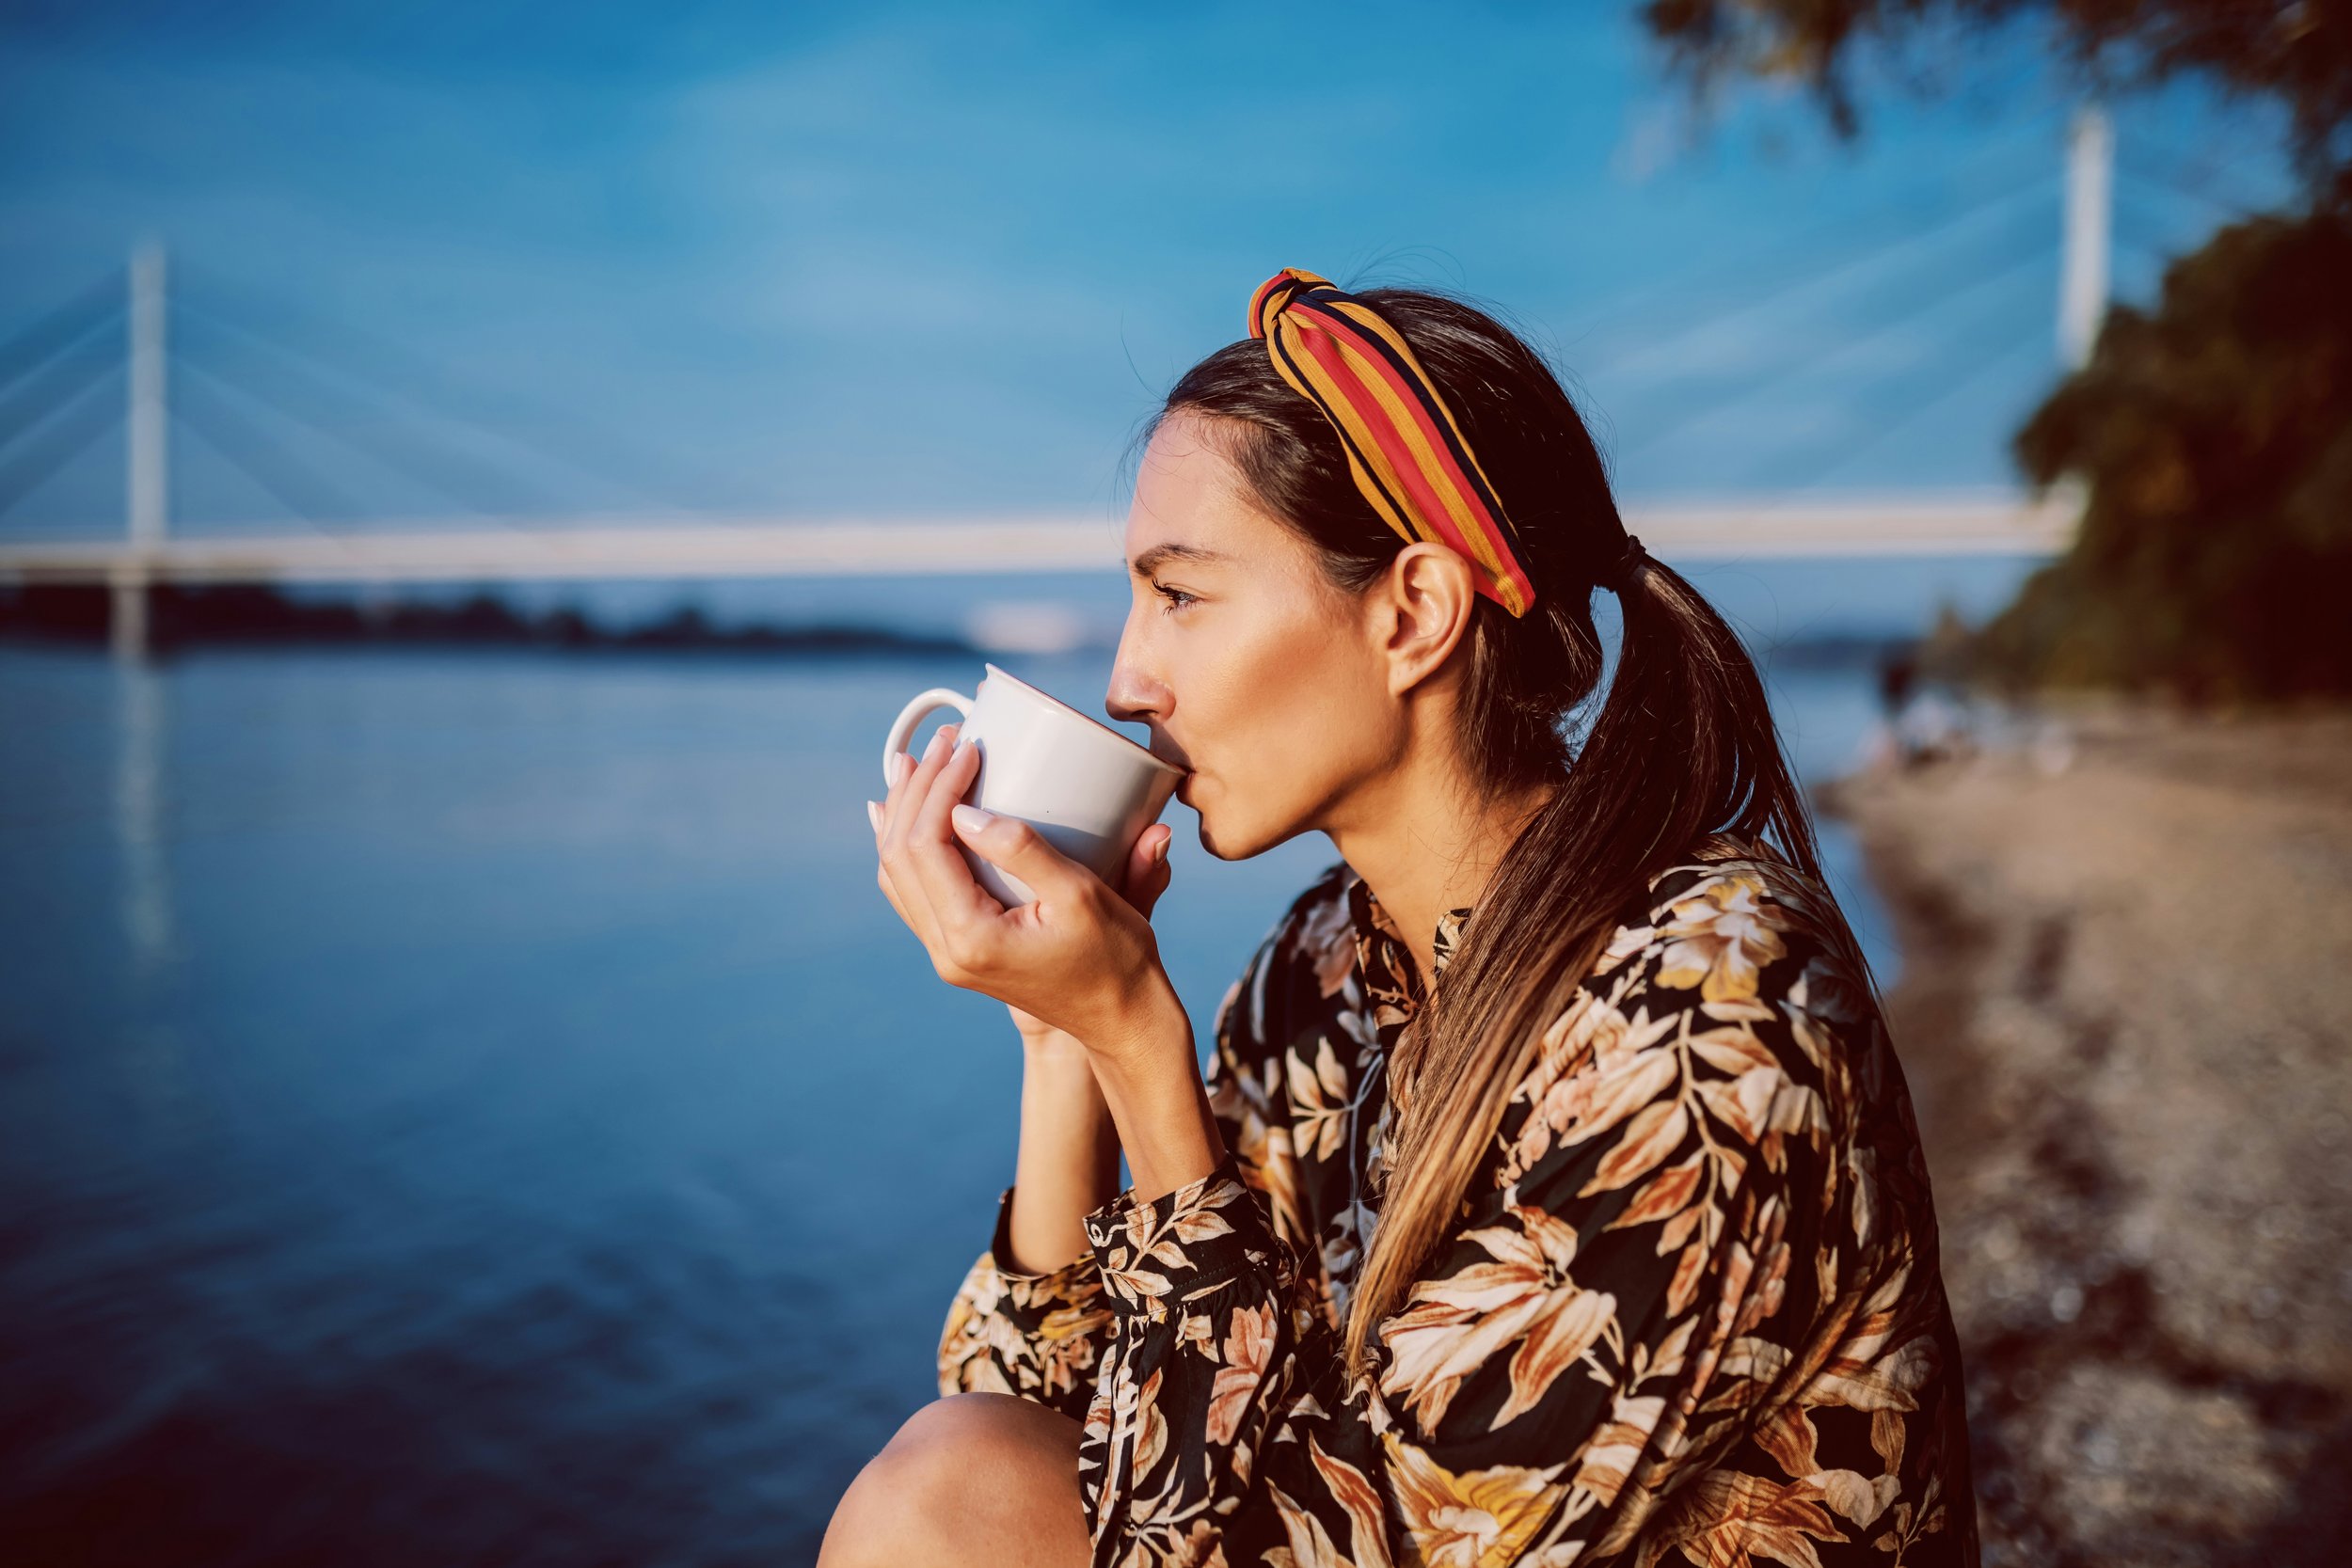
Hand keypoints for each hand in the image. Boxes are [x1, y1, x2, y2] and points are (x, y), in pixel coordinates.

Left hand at [868, 721, 1179, 1053]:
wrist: (1122, 1018)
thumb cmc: (1115, 958)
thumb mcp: (1080, 896)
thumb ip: (1022, 850)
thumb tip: (965, 812)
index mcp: (970, 938)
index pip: (927, 846)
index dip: (939, 787)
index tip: (969, 747)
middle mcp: (946, 951)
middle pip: (901, 856)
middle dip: (916, 791)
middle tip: (943, 742)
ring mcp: (948, 955)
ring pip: (898, 875)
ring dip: (902, 816)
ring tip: (912, 765)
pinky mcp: (960, 951)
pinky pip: (913, 894)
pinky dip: (905, 850)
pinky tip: (898, 821)